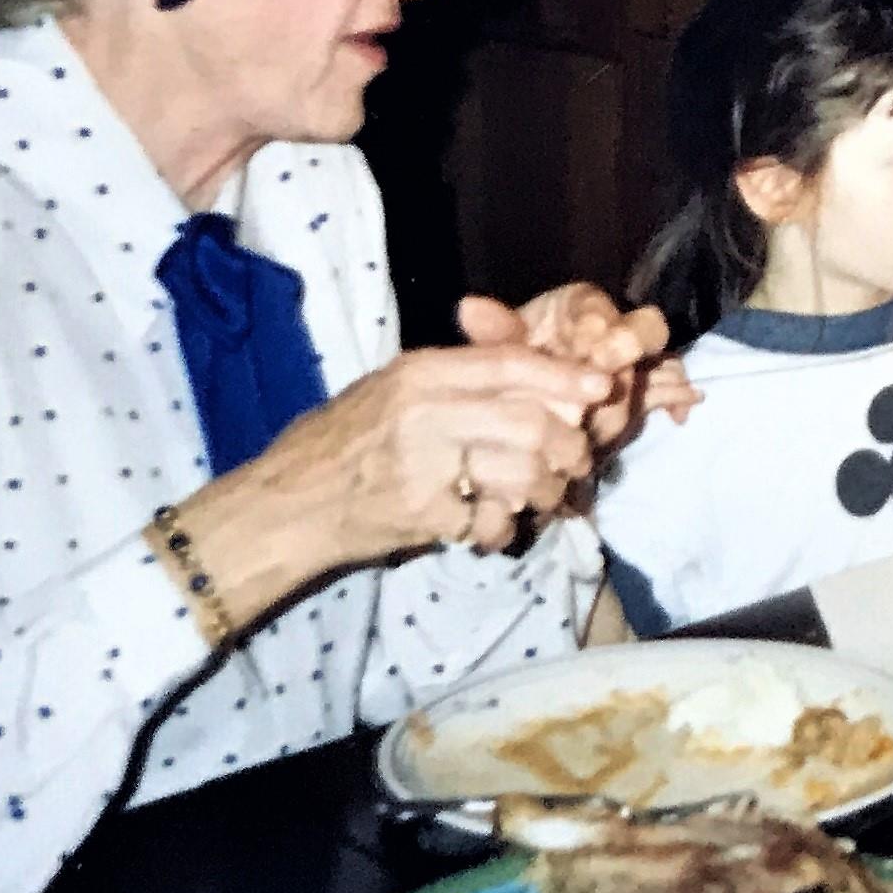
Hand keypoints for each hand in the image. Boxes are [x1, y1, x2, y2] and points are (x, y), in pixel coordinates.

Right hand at [247, 342, 614, 559]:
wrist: (289, 503)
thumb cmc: (344, 441)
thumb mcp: (393, 389)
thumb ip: (459, 379)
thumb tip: (543, 380)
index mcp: (420, 372)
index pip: (509, 364)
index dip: (564, 375)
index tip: (603, 386)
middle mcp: (424, 411)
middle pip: (529, 421)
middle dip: (567, 445)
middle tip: (576, 462)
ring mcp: (423, 465)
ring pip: (519, 473)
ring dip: (544, 491)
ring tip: (543, 498)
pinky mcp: (421, 514)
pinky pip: (490, 520)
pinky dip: (503, 529)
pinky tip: (493, 528)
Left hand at [462, 287, 697, 449]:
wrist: (521, 400)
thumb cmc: (513, 364)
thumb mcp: (499, 350)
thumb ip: (495, 333)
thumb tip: (468, 307)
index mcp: (580, 309)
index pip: (600, 309)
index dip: (601, 327)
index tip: (592, 349)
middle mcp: (613, 329)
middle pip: (643, 332)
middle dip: (629, 358)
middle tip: (606, 387)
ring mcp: (632, 362)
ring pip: (656, 364)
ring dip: (640, 394)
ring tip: (608, 427)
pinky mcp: (641, 391)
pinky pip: (669, 388)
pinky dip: (676, 398)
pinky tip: (678, 415)